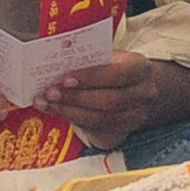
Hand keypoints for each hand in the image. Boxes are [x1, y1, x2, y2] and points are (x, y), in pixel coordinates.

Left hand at [29, 53, 189, 151]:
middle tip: (50, 93)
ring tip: (45, 103)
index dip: (91, 78)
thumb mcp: (111, 58)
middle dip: (75, 98)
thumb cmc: (116, 69)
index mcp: (141, 69)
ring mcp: (136, 116)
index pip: (117, 75)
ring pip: (101, 119)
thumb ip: (92, 60)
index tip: (65, 79)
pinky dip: (72, 120)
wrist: (138, 90)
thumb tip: (58, 63)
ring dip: (69, 112)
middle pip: (109, 101)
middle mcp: (143, 94)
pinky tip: (55, 111)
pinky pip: (95, 130)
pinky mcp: (123, 132)